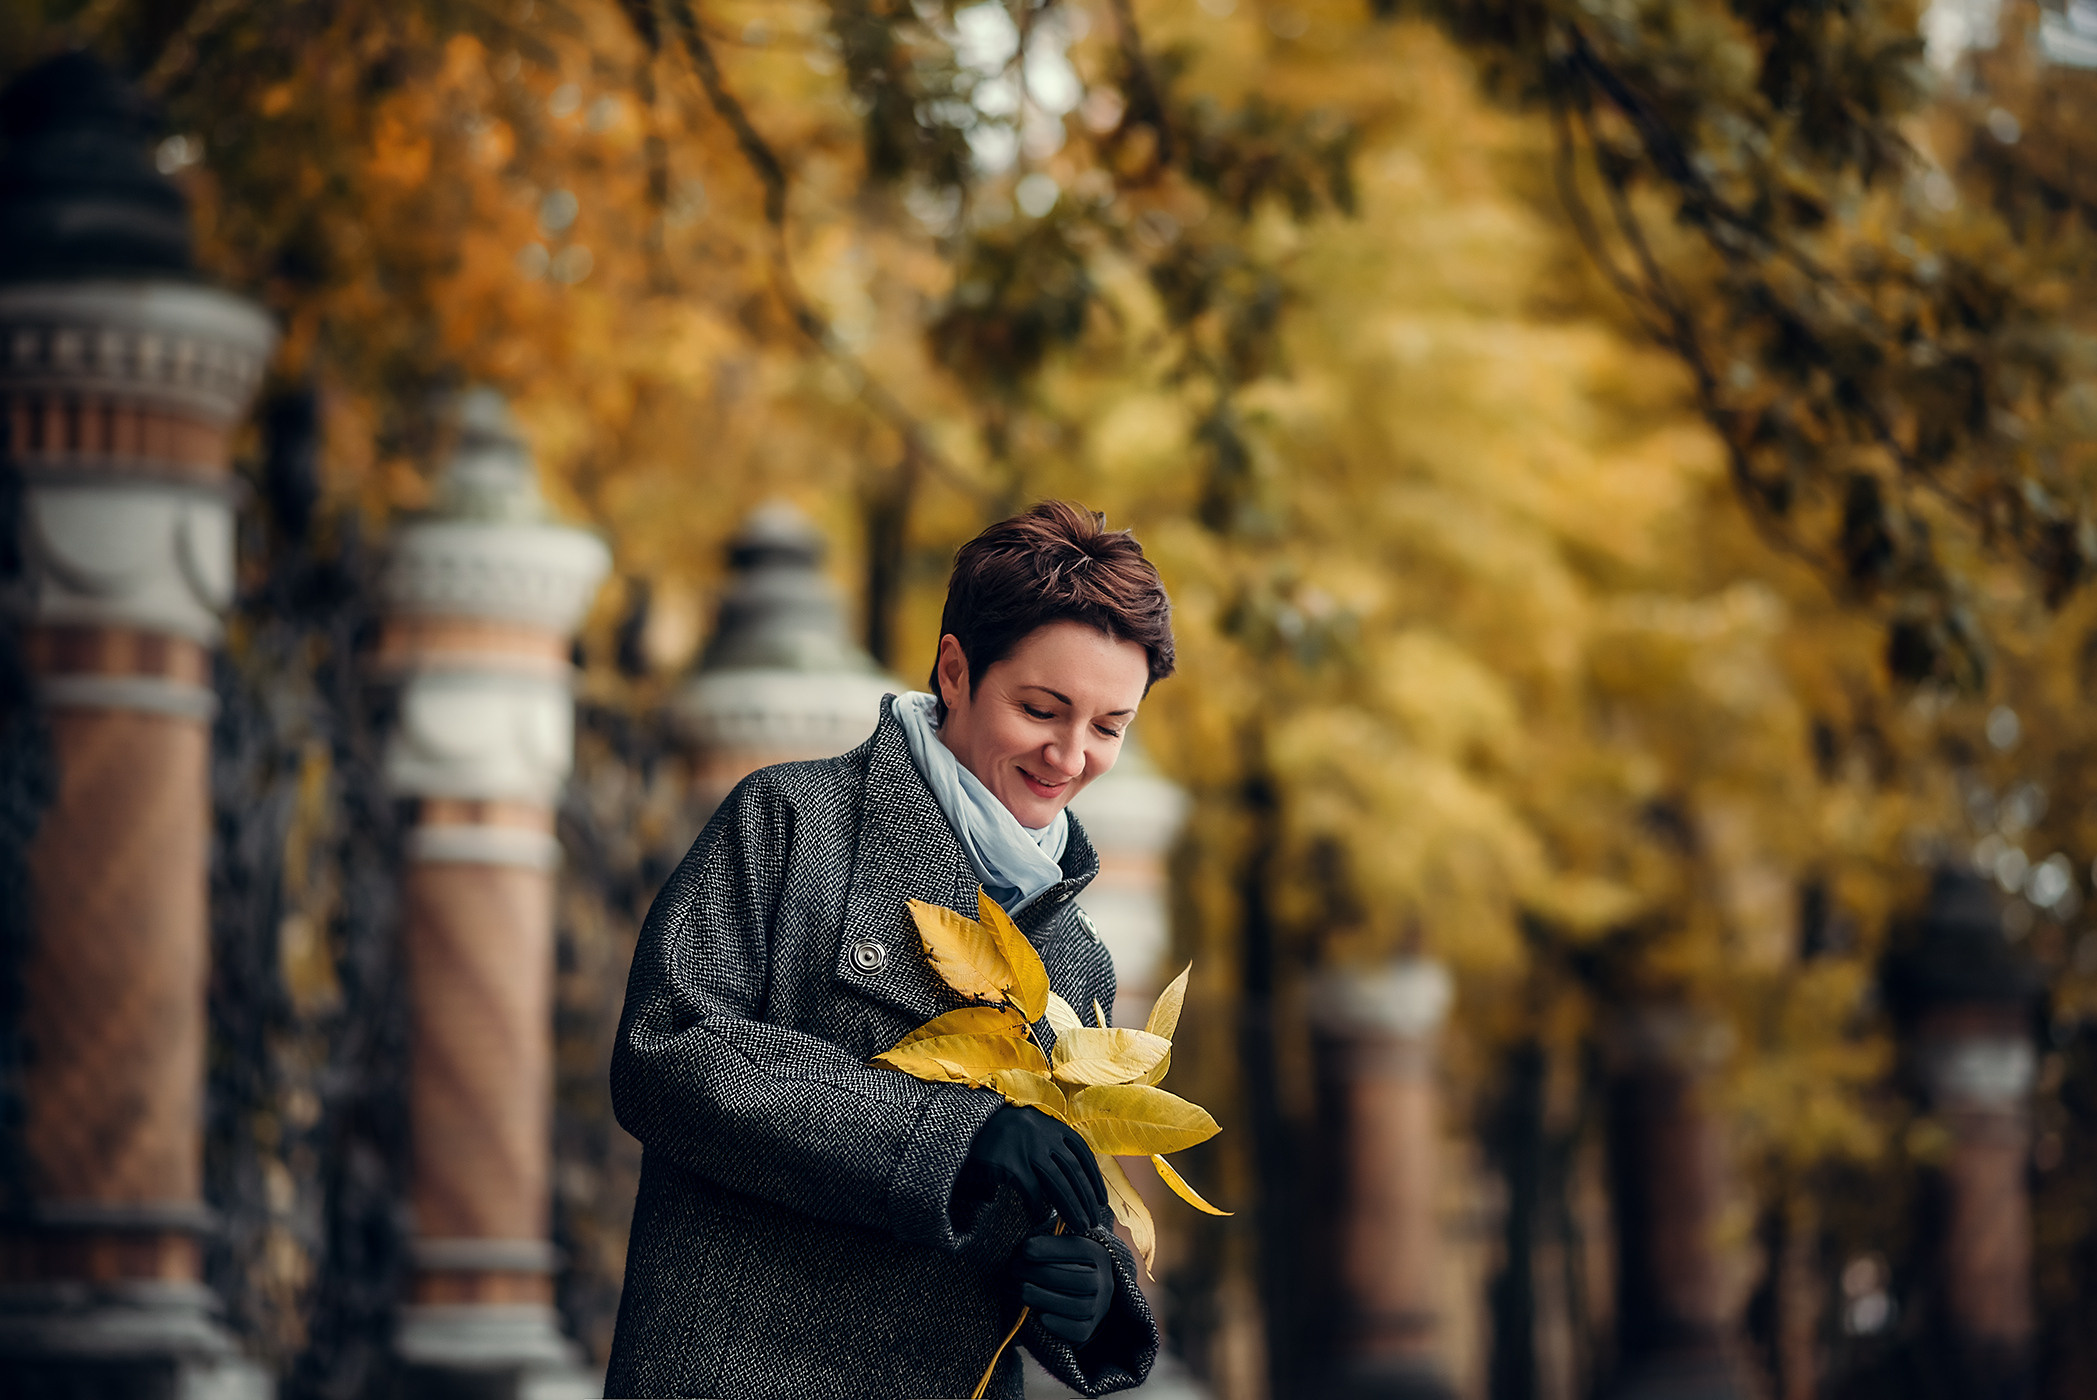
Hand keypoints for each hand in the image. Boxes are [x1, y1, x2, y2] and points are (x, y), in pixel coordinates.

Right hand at [965, 1105, 1108, 1230]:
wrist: (968, 1125)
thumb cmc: (1004, 1133)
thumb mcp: (1032, 1130)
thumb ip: (1053, 1145)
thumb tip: (1079, 1177)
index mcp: (1052, 1126)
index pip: (1083, 1154)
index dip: (1095, 1180)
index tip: (1101, 1201)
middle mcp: (1043, 1134)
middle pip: (1074, 1171)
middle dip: (1086, 1199)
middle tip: (1092, 1221)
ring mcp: (1027, 1148)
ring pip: (1058, 1184)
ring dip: (1072, 1208)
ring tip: (1079, 1226)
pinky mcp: (1009, 1163)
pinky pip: (1031, 1191)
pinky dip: (1036, 1207)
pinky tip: (1038, 1218)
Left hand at [1015, 1232, 1114, 1344]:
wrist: (1078, 1294)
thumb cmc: (1061, 1265)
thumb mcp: (1060, 1250)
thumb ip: (1048, 1246)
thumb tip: (1027, 1249)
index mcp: (1098, 1255)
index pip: (1080, 1249)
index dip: (1052, 1249)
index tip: (1026, 1249)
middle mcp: (1104, 1282)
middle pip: (1080, 1279)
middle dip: (1044, 1273)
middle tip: (1017, 1269)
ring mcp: (1099, 1307)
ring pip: (1078, 1306)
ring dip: (1046, 1298)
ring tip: (1022, 1290)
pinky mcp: (1089, 1329)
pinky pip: (1078, 1331)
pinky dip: (1059, 1325)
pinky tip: (1040, 1316)